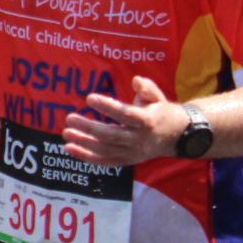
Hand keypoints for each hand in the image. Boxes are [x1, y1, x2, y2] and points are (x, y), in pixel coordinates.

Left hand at [64, 77, 186, 165]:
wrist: (176, 137)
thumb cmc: (161, 112)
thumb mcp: (157, 98)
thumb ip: (147, 88)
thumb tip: (136, 80)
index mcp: (147, 121)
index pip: (126, 115)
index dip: (108, 107)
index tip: (89, 98)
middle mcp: (139, 140)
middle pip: (111, 135)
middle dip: (89, 128)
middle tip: (69, 118)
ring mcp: (133, 152)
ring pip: (106, 150)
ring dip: (84, 143)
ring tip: (66, 134)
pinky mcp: (127, 160)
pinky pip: (106, 161)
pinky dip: (87, 157)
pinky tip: (70, 149)